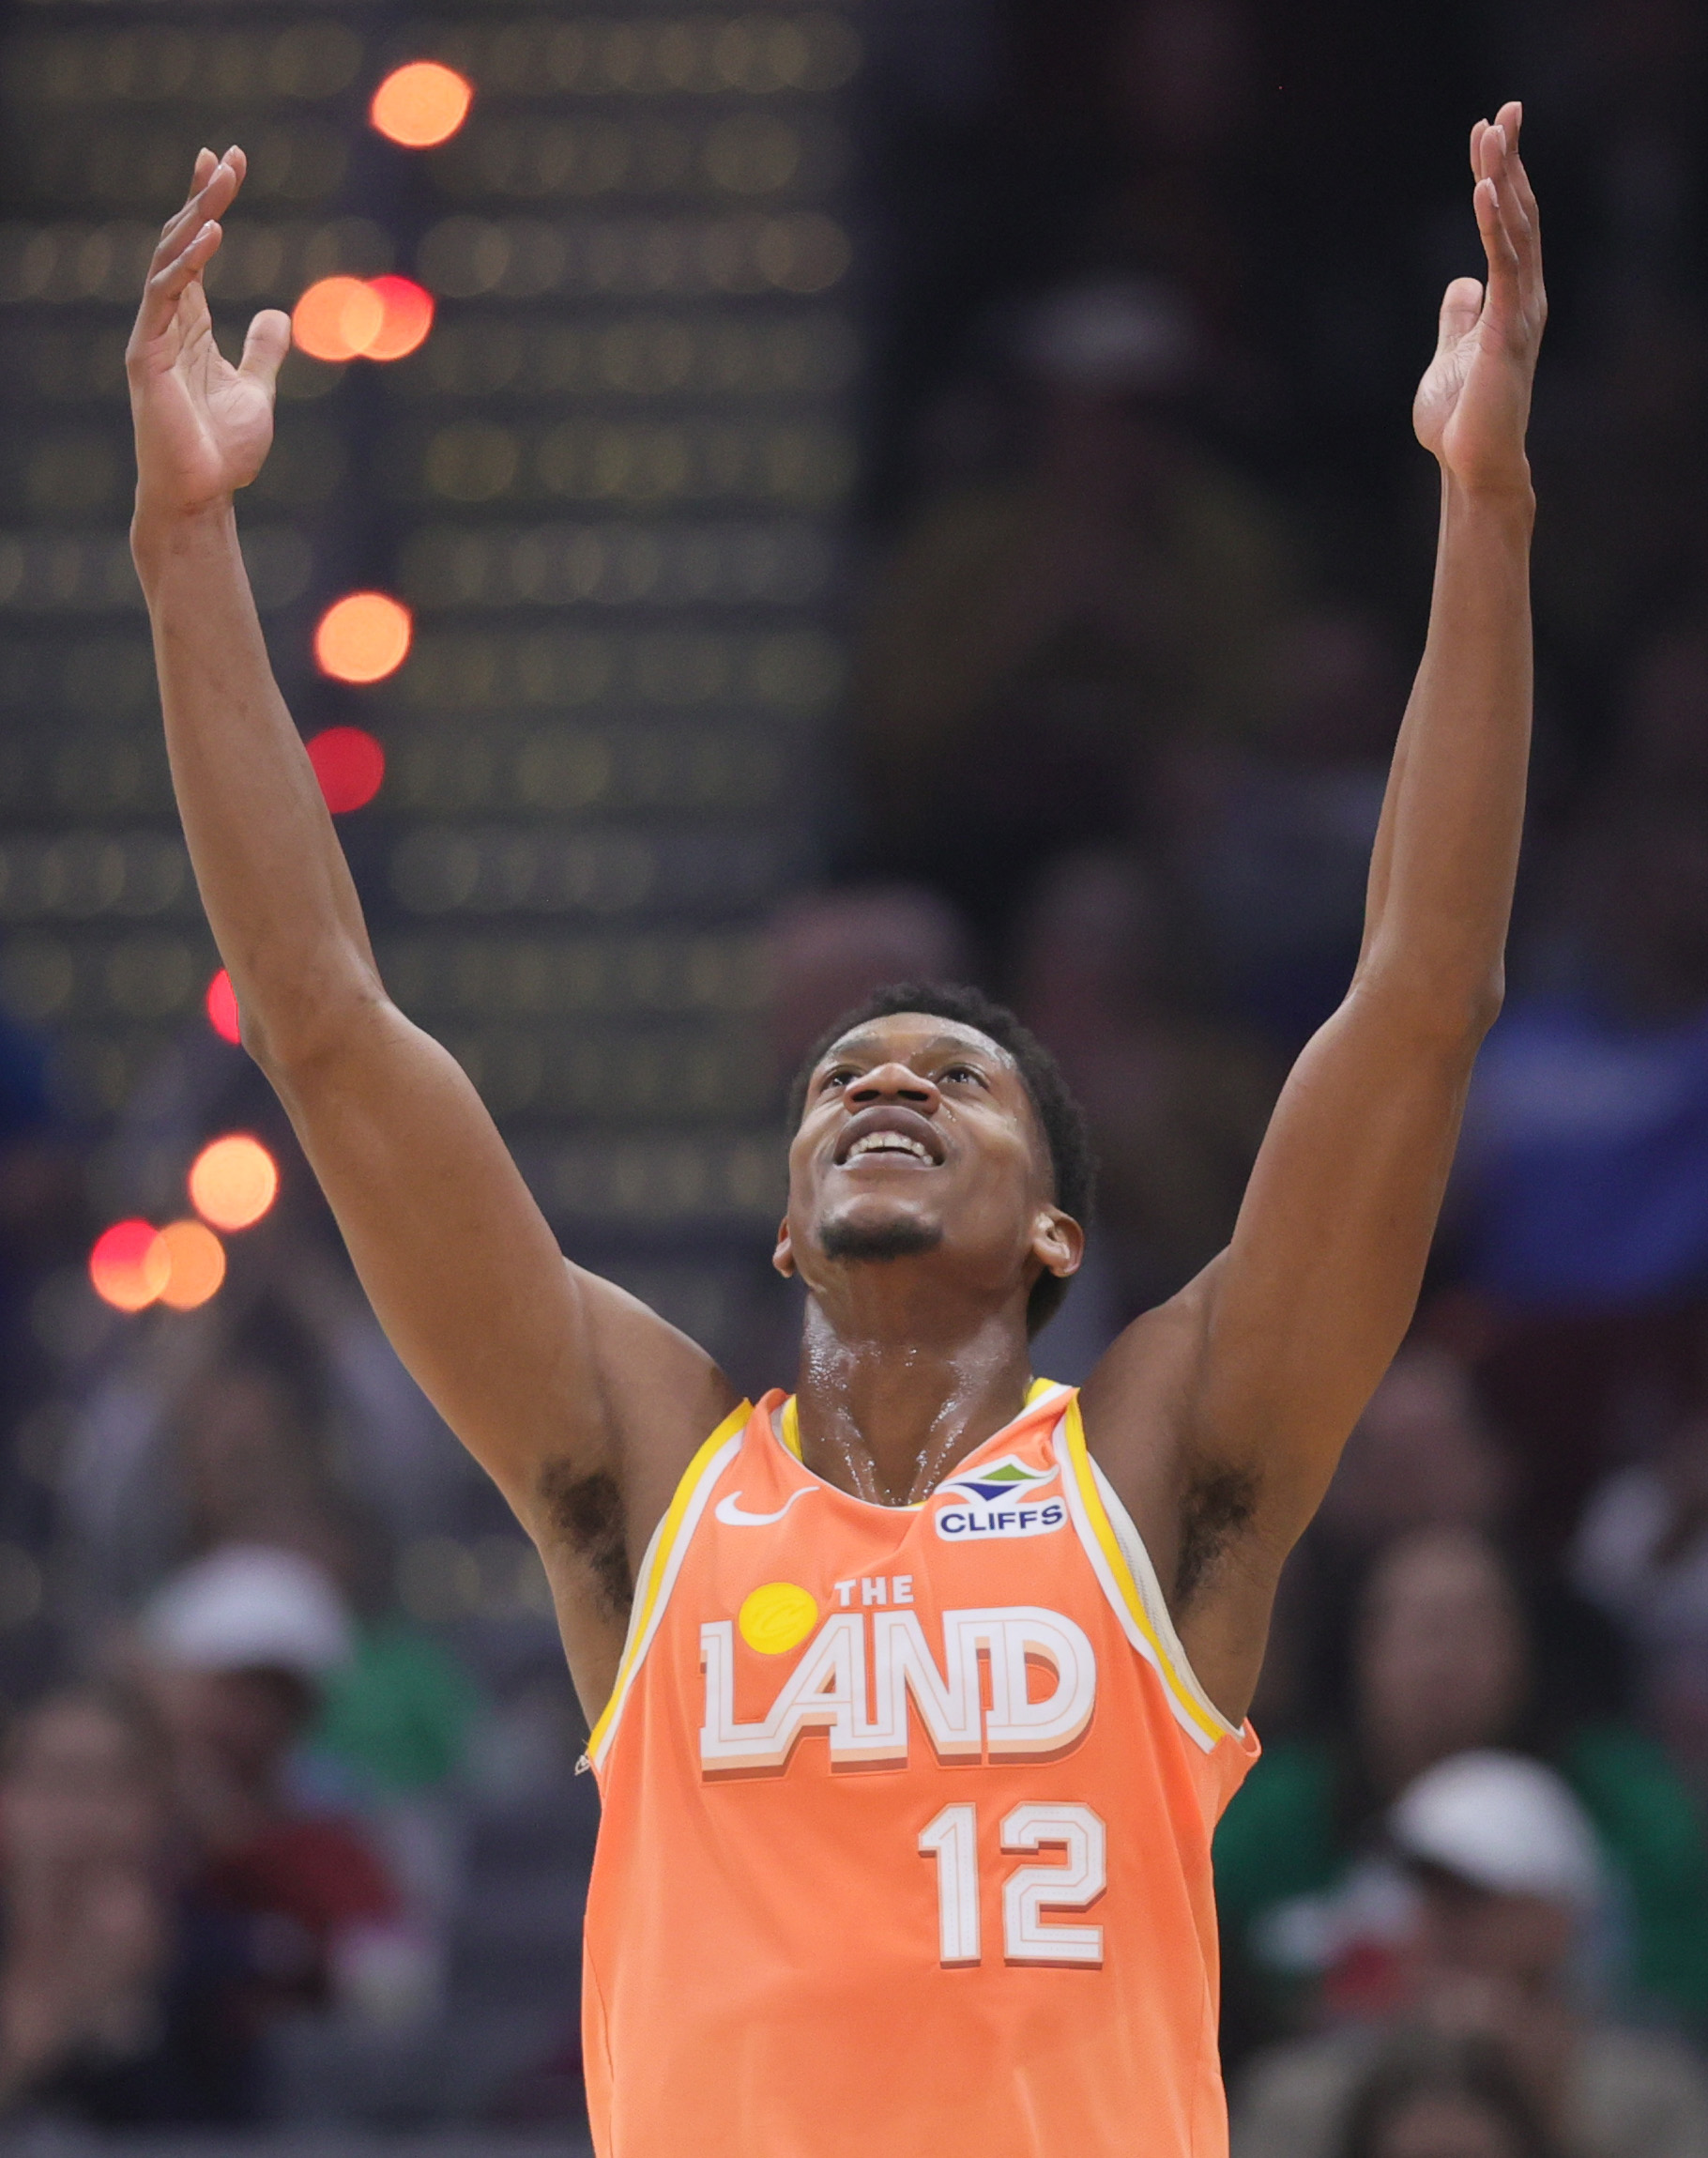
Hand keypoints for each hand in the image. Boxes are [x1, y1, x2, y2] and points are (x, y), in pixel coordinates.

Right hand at [126, 147, 290, 522]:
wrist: (201, 497)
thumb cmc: (222, 452)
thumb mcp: (256, 391)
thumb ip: (263, 352)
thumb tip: (276, 316)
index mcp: (189, 324)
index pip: (194, 249)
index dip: (207, 205)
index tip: (226, 164)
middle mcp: (167, 321)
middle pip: (180, 242)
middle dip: (203, 198)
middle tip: (226, 156)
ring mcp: (153, 336)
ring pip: (169, 260)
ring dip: (195, 217)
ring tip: (221, 180)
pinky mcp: (147, 356)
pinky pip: (163, 298)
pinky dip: (185, 265)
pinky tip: (210, 236)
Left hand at [1413, 103, 1545, 497]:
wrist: (1472, 465)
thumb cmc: (1463, 420)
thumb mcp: (1451, 355)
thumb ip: (1459, 318)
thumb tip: (1460, 284)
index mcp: (1510, 300)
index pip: (1507, 225)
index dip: (1498, 178)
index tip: (1486, 134)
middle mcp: (1524, 297)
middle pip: (1519, 214)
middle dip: (1510, 161)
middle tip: (1504, 109)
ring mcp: (1520, 312)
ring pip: (1516, 230)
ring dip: (1504, 178)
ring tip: (1494, 132)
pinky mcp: (1506, 331)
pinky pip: (1503, 266)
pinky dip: (1493, 225)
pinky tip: (1484, 189)